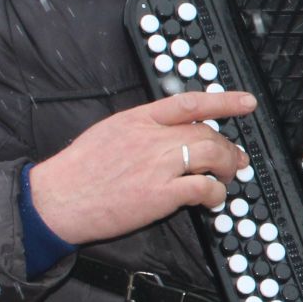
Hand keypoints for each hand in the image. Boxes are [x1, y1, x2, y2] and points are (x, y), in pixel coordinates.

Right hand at [29, 90, 255, 244]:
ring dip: (227, 168)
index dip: (224, 101)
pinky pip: (202, 188)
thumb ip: (142, 128)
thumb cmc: (78, 171)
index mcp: (137, 119)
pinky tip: (211, 199)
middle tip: (236, 159)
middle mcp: (150, 138)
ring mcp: (156, 165)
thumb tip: (172, 132)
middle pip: (206, 133)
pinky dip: (214, 194)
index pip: (190, 103)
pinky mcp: (159, 194)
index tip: (246, 103)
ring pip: (210, 156)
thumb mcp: (109, 132)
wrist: (56, 199)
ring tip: (226, 178)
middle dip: (228, 147)